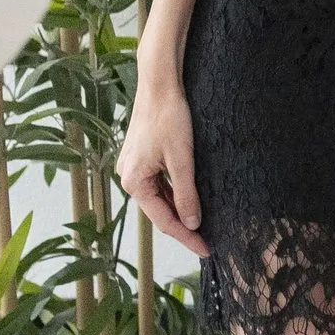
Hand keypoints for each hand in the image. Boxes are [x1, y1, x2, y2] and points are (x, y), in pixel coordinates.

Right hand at [117, 62, 207, 257]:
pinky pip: (157, 184)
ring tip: (200, 225)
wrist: (159, 85)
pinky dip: (173, 194)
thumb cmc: (169, 118)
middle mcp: (128, 176)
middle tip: (206, 242)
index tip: (205, 249)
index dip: (186, 237)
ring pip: (158, 198)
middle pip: (158, 211)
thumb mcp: (182, 160)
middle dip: (182, 227)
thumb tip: (193, 224)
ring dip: (177, 211)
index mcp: (134, 181)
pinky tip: (188, 200)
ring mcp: (133, 166)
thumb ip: (186, 195)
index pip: (163, 220)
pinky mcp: (141, 157)